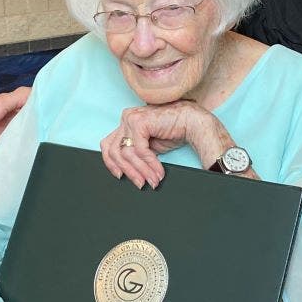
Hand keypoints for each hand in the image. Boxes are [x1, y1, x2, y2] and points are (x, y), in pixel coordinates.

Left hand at [100, 101, 256, 187]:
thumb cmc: (175, 132)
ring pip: (126, 153)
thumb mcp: (149, 146)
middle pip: (114, 150)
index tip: (120, 176)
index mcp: (126, 123)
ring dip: (142, 170)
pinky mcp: (139, 122)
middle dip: (129, 171)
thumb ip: (136, 152)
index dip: (111, 163)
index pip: (109, 145)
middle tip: (141, 183)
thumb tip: (125, 170)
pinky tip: (159, 171)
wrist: (193, 122)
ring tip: (153, 180)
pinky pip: (139, 150)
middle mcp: (126, 118)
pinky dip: (149, 163)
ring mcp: (131, 118)